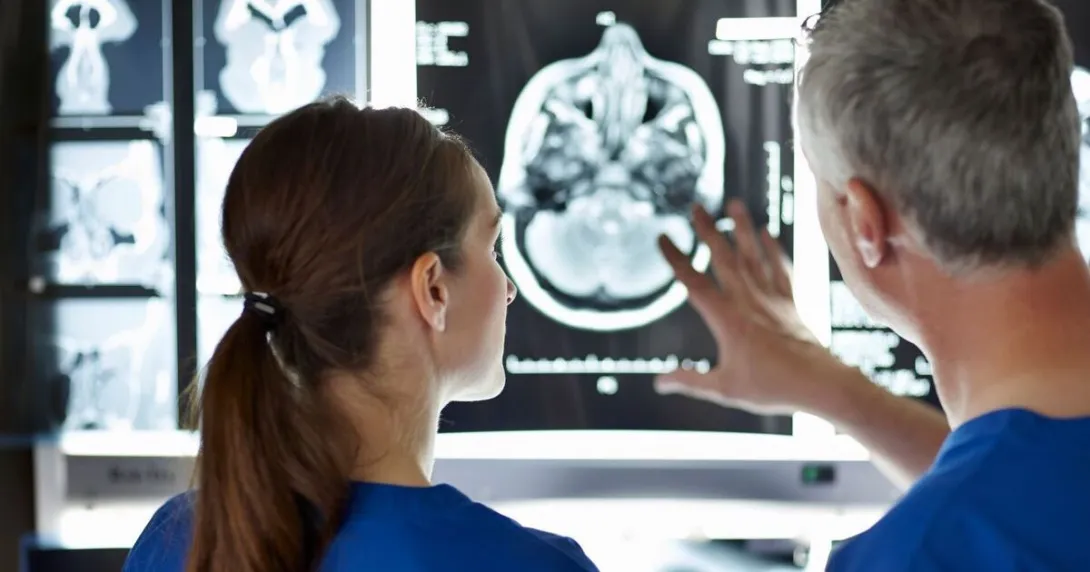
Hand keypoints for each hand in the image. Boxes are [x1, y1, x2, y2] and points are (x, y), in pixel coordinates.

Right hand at [656, 199, 855, 414]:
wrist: (820, 383)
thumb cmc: (772, 388)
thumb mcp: (724, 388)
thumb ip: (690, 381)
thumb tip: (659, 382)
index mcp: (727, 320)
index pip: (694, 283)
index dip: (677, 259)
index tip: (663, 237)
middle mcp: (748, 302)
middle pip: (724, 259)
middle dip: (708, 231)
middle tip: (696, 206)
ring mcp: (771, 299)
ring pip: (754, 256)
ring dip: (742, 228)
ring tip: (734, 203)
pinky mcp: (790, 303)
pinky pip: (780, 269)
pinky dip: (773, 249)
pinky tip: (767, 233)